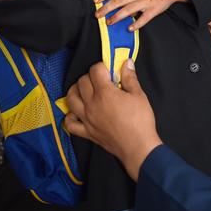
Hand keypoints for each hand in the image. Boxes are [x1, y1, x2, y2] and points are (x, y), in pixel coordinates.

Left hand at [64, 59, 162, 180]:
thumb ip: (130, 78)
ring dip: (76, 91)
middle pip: (81, 82)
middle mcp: (92, 104)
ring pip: (71, 99)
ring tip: (85, 90)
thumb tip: (127, 63)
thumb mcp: (139, 96)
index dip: (102, 66)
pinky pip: (70, 124)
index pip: (95, 70)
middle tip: (100, 80)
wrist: (138, 147)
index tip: (108, 70)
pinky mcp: (87, 132)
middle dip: (90, 77)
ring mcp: (87, 119)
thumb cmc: (140, 121)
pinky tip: (77, 112)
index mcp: (105, 93)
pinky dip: (70, 117)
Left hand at [94, 0, 187, 30]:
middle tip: (97, 15)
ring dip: (117, 16)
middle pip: (119, 1)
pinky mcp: (153, 10)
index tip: (95, 0)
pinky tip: (129, 28)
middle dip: (106, 8)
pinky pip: (144, 18)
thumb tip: (114, 0)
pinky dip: (136, 24)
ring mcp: (145, 2)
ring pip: (128, 9)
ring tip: (109, 22)